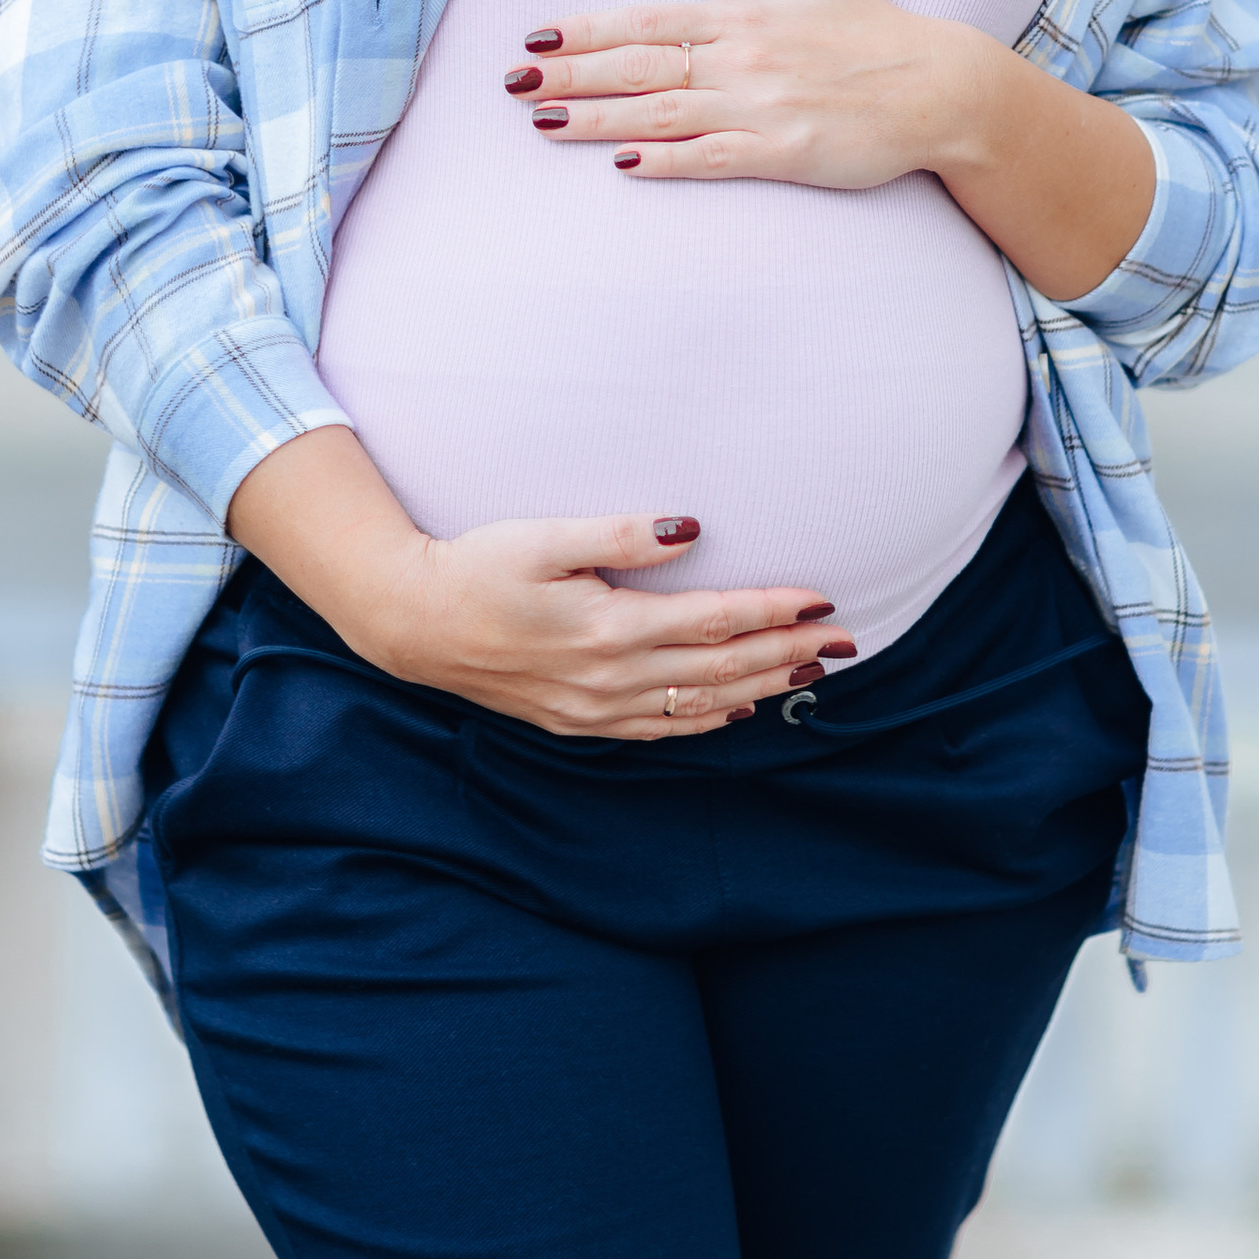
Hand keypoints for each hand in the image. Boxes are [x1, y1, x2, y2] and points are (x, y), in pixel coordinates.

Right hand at [226, 425, 851, 735]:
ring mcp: (597, 709)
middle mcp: (612, 678)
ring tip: (812, 673)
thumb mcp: (544, 536)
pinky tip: (737, 709)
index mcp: (610, 628)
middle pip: (721, 667)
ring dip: (760, 687)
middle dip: (787, 653)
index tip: (821, 600)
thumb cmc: (476, 567)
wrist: (414, 624)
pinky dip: (708, 720)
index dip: (773, 611)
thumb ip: (621, 535)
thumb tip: (693, 529)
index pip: (715, 621)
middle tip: (844, 641)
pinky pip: (661, 728)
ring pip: (700, 704)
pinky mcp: (580, 722)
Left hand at [501, 0, 1162, 299]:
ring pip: (661, 114)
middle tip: (510, 84)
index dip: (586, 28)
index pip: (647, 21)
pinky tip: (622, 164)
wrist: (940, 90)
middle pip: (638, 68)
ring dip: (597, 119)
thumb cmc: (878, 30)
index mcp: (744, 17)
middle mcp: (743, 60)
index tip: (535, 36)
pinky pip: (712, 158)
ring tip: (541, 123)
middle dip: (570, 74)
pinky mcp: (783, 155)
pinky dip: (666, 160)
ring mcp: (761, 109)